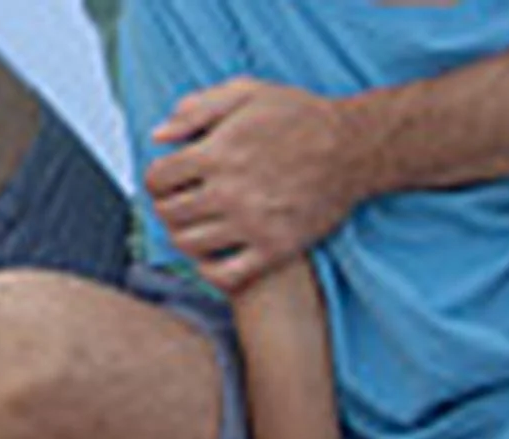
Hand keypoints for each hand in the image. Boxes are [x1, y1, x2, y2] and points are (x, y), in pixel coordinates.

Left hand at [147, 78, 367, 292]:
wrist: (353, 148)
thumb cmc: (298, 117)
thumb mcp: (249, 93)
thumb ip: (199, 109)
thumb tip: (158, 136)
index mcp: (218, 153)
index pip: (158, 179)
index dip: (155, 180)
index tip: (166, 180)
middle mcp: (229, 192)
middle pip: (169, 214)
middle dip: (167, 207)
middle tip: (179, 204)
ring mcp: (251, 224)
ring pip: (189, 245)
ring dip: (184, 237)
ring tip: (195, 225)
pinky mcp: (273, 250)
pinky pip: (223, 275)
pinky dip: (208, 270)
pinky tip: (211, 256)